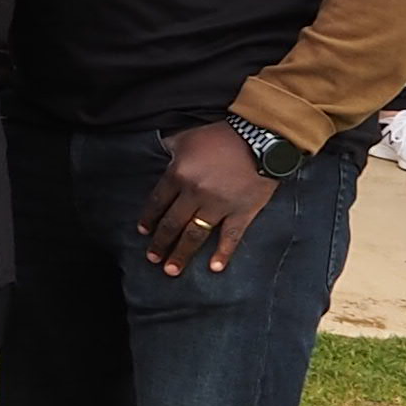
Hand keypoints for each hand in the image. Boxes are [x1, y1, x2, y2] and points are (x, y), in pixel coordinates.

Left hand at [141, 122, 279, 276]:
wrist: (262, 137)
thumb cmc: (222, 135)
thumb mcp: (187, 136)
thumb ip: (170, 147)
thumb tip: (160, 152)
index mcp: (178, 174)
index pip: (158, 202)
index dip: (149, 219)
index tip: (143, 232)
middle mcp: (194, 193)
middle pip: (172, 223)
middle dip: (160, 243)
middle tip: (152, 258)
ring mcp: (218, 205)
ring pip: (195, 234)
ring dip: (182, 253)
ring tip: (172, 269)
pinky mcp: (242, 212)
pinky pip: (230, 236)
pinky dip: (223, 253)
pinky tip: (214, 267)